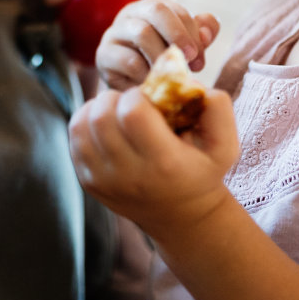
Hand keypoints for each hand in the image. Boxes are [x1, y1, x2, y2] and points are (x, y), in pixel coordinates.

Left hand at [70, 86, 237, 240]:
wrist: (181, 217)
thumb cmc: (202, 172)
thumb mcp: (225, 145)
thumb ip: (218, 108)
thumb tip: (190, 83)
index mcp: (164, 163)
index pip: (132, 113)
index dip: (136, 95)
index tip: (147, 99)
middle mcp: (130, 176)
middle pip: (101, 117)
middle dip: (114, 98)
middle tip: (130, 102)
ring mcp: (104, 182)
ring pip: (80, 126)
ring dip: (96, 108)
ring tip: (116, 111)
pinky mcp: (89, 182)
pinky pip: (73, 140)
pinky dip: (85, 123)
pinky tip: (106, 126)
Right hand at [97, 0, 219, 89]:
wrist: (132, 87)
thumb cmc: (162, 63)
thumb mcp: (186, 46)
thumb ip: (202, 34)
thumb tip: (206, 34)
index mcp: (153, 7)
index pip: (175, 9)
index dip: (192, 32)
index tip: (199, 59)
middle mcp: (131, 13)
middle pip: (156, 10)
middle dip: (178, 35)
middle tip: (190, 60)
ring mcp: (114, 32)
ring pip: (142, 34)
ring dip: (163, 56)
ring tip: (171, 75)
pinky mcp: (103, 55)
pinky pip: (128, 60)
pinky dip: (146, 74)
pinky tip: (153, 84)